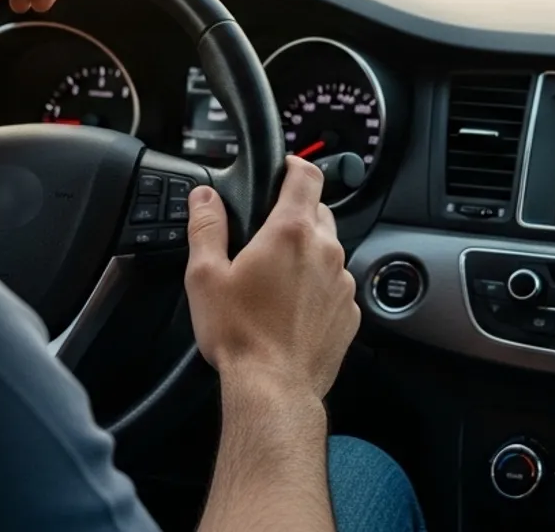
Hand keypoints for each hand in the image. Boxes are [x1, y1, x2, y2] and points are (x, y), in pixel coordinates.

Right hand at [184, 157, 359, 403]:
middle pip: (319, 211)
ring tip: (276, 278)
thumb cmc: (240, 335)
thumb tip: (203, 197)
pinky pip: (336, 285)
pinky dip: (318, 287)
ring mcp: (342, 283)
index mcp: (291, 232)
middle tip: (266, 235)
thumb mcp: (206, 275)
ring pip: (329, 249)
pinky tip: (292, 307)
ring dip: (308, 253)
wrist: (274, 389)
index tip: (284, 169)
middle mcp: (325, 251)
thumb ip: (206, 227)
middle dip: (296, 214)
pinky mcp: (350, 312)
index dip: (295, 166)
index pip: (307, 176)